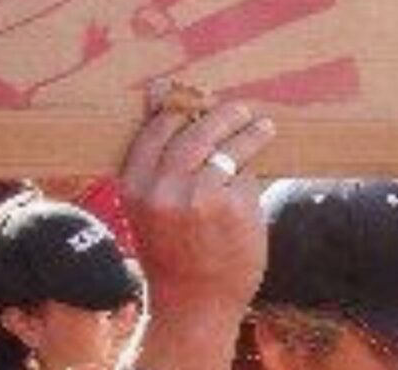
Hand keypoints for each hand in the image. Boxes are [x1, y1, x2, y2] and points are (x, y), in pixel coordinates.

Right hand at [119, 82, 274, 369]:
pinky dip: (252, 174)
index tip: (197, 98)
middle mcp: (162, 189)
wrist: (194, 307)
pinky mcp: (231, 206)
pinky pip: (245, 175)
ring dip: (249, 133)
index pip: (157, 128)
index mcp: (134, 186)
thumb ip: (158, 158)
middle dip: (221, 115)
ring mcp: (197, 197)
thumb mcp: (150, 207)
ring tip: (263, 128)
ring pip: (226, 148)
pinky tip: (260, 170)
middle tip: (240, 110)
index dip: (180, 108)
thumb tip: (161, 90)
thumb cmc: (173, 252)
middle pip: (195, 130)